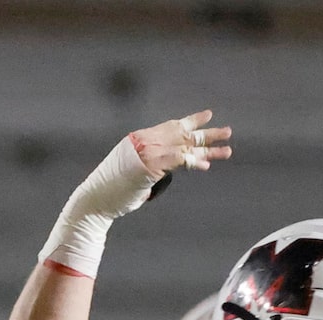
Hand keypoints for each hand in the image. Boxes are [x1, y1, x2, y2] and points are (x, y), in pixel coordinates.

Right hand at [40, 109, 230, 277]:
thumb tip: (171, 166)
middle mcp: (143, 140)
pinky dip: (191, 162)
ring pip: (183, 146)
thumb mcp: (135, 172)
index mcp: (139, 138)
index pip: (171, 125)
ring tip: (227, 149)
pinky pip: (175, 161)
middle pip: (182, 133)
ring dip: (207, 149)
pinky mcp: (147, 166)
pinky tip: (204, 165)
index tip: (208, 116)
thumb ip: (154, 164)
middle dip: (206, 133)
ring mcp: (145, 152)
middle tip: (228, 132)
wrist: (95, 200)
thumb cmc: (113, 191)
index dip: (191, 121)